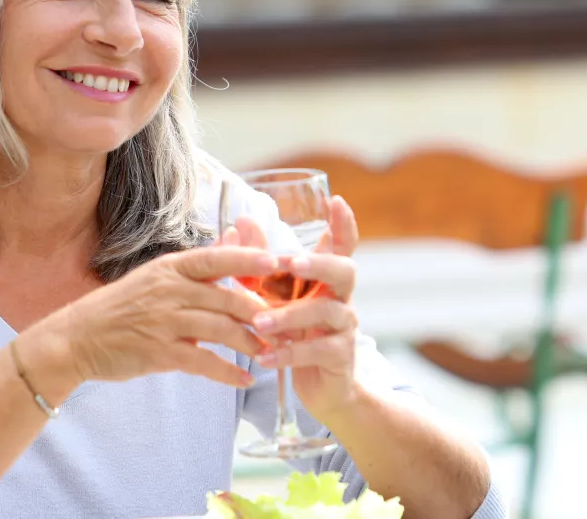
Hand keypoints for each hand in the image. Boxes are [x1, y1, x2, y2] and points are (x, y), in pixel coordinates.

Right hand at [27, 245, 276, 390]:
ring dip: (251, 344)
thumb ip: (201, 263)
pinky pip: (203, 362)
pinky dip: (227, 372)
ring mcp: (164, 321)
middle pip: (228, 297)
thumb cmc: (124, 306)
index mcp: (172, 267)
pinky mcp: (159, 352)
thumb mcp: (159, 275)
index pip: (218, 258)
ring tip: (272, 353)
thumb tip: (236, 234)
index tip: (279, 263)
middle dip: (262, 313)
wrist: (76, 338)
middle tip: (288, 325)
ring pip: (221, 330)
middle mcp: (170, 290)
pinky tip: (245, 379)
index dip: (250, 259)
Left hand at [225, 196, 362, 417]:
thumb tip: (241, 221)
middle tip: (290, 263)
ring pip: (327, 312)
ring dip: (290, 315)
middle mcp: (341, 297)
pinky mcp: (340, 356)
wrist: (320, 387)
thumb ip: (259, 262)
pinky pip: (317, 350)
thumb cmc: (295, 333)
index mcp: (327, 279)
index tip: (336, 200)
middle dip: (318, 264)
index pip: (343, 245)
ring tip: (260, 323)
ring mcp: (345, 327)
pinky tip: (264, 357)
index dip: (343, 223)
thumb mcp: (274, 297)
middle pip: (345, 270)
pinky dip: (288, 353)